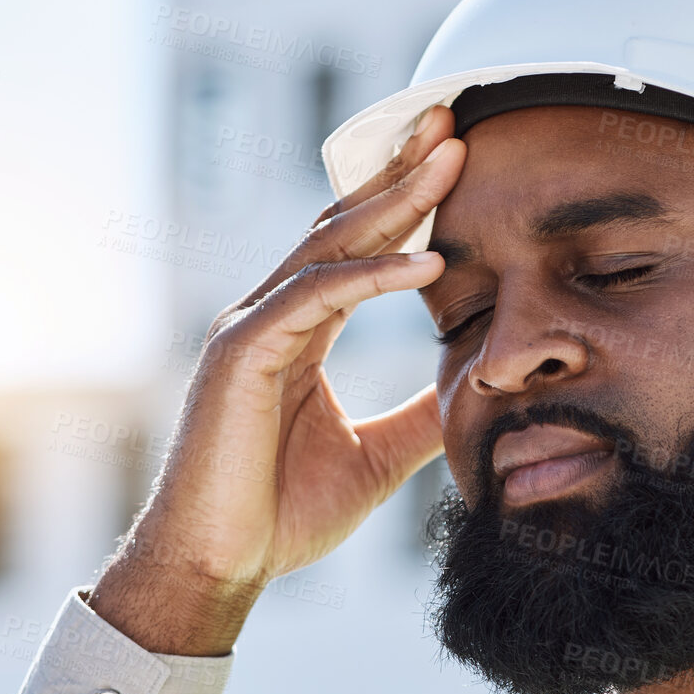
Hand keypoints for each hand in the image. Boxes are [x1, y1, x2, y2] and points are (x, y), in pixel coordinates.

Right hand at [89, 105, 463, 654]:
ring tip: (449, 165)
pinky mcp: (240, 355)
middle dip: (399, 174)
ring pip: (328, 247)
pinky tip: (425, 263)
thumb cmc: (282, 515)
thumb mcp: (378, 457)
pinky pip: (314, 298)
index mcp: (300, 334)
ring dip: (392, 203)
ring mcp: (250, 330)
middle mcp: (272, 318)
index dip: (404, 204)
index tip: (455, 163)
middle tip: (452, 128)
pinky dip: (371, 277)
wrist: (223, 565)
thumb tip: (470, 391)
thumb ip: (418, 416)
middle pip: (342, 226)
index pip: (357, 250)